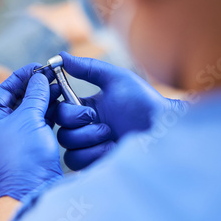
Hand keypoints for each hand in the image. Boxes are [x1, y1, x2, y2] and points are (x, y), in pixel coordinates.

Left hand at [0, 64, 62, 201]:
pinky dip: (49, 111)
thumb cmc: (24, 157)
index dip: (21, 76)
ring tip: (59, 86)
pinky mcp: (31, 143)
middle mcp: (0, 127)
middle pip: (18, 98)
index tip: (38, 67)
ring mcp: (16, 136)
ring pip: (30, 109)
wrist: (33, 189)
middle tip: (52, 75)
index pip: (4, 89)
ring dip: (44, 97)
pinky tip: (61, 102)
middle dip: (35, 86)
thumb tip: (40, 77)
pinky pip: (39, 120)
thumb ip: (34, 94)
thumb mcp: (28, 118)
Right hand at [54, 52, 186, 170]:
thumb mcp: (116, 79)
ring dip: (89, 139)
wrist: (162, 129)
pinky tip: (112, 148)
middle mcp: (83, 129)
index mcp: (84, 109)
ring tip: (111, 135)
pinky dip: (93, 153)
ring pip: (67, 147)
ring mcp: (88, 148)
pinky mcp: (93, 163)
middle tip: (101, 120)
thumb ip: (88, 67)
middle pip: (60, 130)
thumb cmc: (143, 102)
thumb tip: (60, 56)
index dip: (62, 109)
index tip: (80, 105)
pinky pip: (76, 162)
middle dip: (81, 123)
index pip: (58, 110)